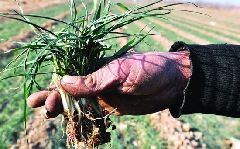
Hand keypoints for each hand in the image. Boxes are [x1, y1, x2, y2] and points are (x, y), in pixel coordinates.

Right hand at [27, 51, 189, 117]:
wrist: (172, 82)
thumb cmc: (148, 69)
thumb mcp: (120, 72)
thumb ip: (94, 80)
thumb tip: (64, 81)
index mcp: (97, 69)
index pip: (71, 77)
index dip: (55, 88)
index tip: (42, 98)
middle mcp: (98, 83)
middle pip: (71, 92)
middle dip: (55, 99)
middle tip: (41, 108)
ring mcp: (105, 97)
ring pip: (80, 105)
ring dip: (66, 111)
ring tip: (50, 115)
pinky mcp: (113, 109)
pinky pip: (94, 115)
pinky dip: (83, 120)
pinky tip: (74, 125)